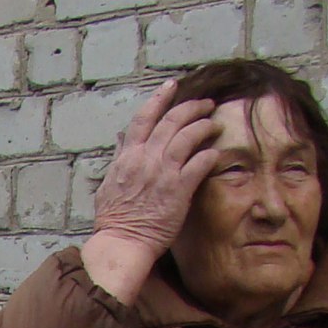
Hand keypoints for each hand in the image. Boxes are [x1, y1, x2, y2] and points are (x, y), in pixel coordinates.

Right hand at [82, 84, 219, 303]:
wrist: (122, 242)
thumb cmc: (114, 218)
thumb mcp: (109, 182)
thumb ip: (119, 157)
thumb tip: (122, 136)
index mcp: (128, 156)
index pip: (144, 118)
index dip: (160, 98)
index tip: (172, 85)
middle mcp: (146, 159)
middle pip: (172, 121)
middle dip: (191, 107)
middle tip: (206, 104)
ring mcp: (163, 173)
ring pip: (188, 136)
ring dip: (204, 125)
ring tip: (215, 123)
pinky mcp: (179, 190)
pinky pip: (200, 164)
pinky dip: (210, 154)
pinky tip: (217, 152)